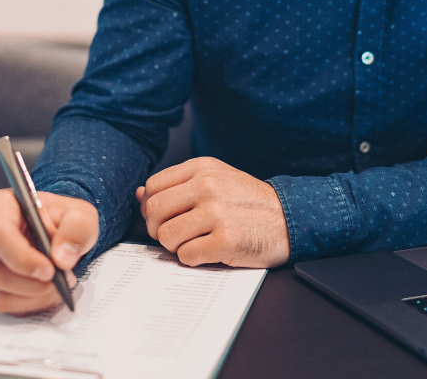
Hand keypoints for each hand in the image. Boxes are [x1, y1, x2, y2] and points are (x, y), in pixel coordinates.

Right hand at [0, 188, 98, 314]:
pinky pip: (0, 303)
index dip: (22, 257)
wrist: (58, 231)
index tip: (50, 270)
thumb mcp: (80, 214)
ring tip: (58, 283)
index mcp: (0, 204)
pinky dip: (28, 303)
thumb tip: (62, 258)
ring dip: (33, 295)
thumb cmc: (63, 219)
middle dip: (33, 282)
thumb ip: (77, 229)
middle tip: (63, 279)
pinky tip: (46, 292)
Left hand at [135, 157, 289, 267]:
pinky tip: (209, 250)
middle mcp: (207, 186)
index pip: (152, 187)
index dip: (151, 207)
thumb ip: (178, 185)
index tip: (163, 217)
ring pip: (166, 236)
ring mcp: (216, 213)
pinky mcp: (225, 240)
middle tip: (174, 234)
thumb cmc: (246, 201)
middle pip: (154, 212)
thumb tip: (139, 194)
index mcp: (201, 168)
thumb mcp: (214, 179)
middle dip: (158, 229)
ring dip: (176, 246)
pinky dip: (193, 258)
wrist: (287, 218)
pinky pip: (186, 256)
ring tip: (196, 241)